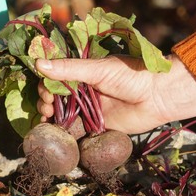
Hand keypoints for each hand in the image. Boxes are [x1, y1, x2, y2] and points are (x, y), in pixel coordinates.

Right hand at [36, 54, 195, 133]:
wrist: (157, 97)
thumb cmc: (130, 75)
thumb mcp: (98, 69)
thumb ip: (70, 69)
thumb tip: (39, 64)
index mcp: (83, 73)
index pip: (55, 77)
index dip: (45, 84)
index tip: (45, 91)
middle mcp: (83, 91)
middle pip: (55, 97)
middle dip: (46, 100)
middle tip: (48, 105)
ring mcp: (88, 109)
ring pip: (62, 114)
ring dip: (50, 115)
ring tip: (47, 116)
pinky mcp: (96, 125)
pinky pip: (75, 129)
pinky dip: (63, 131)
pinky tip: (53, 132)